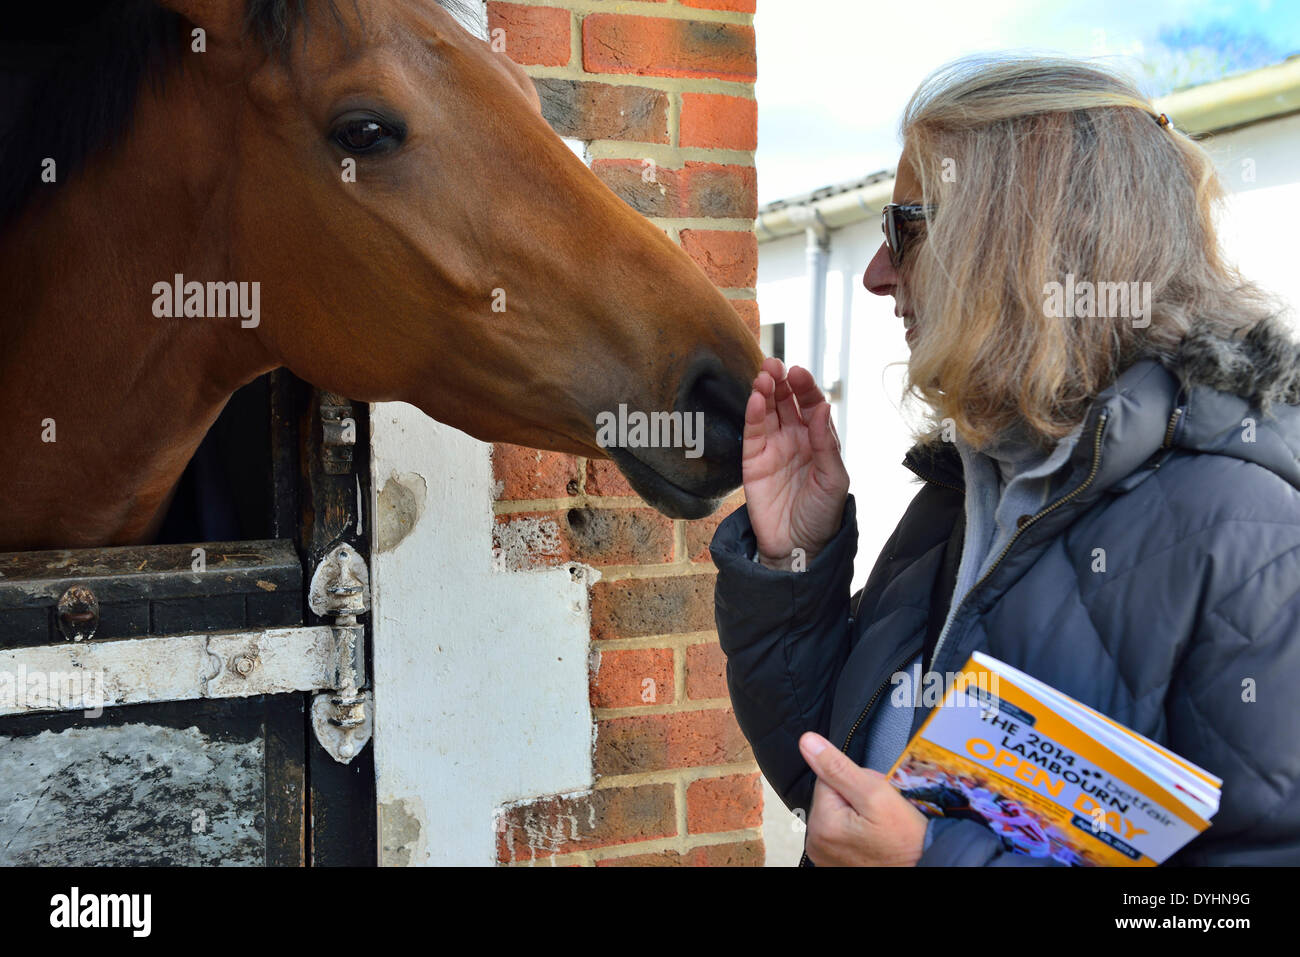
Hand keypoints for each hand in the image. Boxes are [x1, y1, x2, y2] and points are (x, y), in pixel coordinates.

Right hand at [743, 358, 849, 568]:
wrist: (797, 548)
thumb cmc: (822, 516)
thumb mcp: (834, 481)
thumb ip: (827, 445)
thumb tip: (822, 408)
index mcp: (818, 440)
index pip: (811, 405)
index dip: (805, 388)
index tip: (799, 374)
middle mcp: (794, 439)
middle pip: (786, 402)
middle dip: (781, 382)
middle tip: (775, 366)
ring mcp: (773, 449)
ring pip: (766, 412)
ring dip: (764, 393)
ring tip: (763, 377)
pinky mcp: (753, 461)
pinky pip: (751, 433)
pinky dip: (751, 415)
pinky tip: (753, 400)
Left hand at [798, 731, 927, 866]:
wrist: (925, 864)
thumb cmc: (905, 838)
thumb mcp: (875, 793)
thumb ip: (838, 766)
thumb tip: (808, 742)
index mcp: (821, 824)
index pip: (827, 777)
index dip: (854, 780)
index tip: (873, 798)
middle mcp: (816, 842)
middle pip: (830, 796)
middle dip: (854, 797)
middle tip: (879, 814)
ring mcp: (824, 855)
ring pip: (836, 813)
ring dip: (856, 813)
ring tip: (878, 827)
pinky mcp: (834, 862)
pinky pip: (841, 832)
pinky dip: (856, 830)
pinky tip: (872, 837)